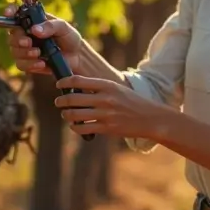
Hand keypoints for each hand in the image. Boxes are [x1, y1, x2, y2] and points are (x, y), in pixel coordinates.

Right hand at [3, 4, 83, 74]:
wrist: (76, 56)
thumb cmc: (69, 37)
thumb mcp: (63, 27)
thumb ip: (50, 26)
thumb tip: (35, 30)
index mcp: (33, 21)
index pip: (16, 14)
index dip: (10, 12)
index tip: (8, 14)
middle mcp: (26, 34)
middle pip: (12, 36)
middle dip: (19, 40)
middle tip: (30, 43)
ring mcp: (26, 49)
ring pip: (14, 51)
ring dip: (25, 53)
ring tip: (39, 54)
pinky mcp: (29, 63)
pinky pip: (21, 64)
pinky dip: (30, 65)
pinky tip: (42, 64)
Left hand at [54, 75, 169, 139]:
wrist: (150, 118)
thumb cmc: (132, 102)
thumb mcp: (117, 89)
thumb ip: (99, 88)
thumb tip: (76, 89)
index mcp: (107, 85)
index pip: (78, 80)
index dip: (64, 82)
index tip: (58, 84)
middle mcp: (105, 98)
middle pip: (73, 98)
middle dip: (61, 101)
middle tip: (58, 102)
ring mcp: (105, 114)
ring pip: (75, 114)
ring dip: (66, 114)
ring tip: (65, 114)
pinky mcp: (107, 128)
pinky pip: (83, 128)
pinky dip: (75, 127)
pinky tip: (74, 125)